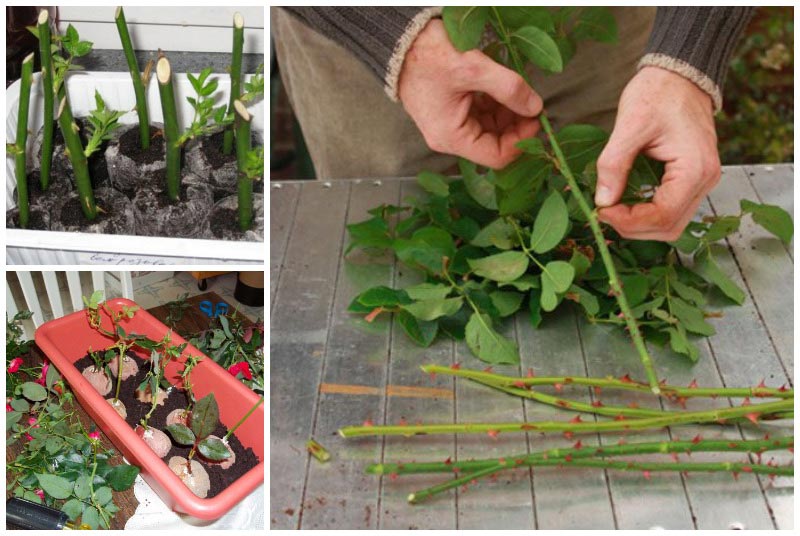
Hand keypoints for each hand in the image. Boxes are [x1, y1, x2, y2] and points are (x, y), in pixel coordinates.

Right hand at [397, 19, 541, 168]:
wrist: (401, 42)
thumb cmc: (430, 57)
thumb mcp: (474, 69)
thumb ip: (509, 89)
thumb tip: (535, 107)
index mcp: (452, 138)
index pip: (497, 157)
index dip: (521, 140)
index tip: (536, 117)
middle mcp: (450, 138)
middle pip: (495, 144)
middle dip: (516, 125)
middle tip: (531, 102)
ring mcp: (451, 125)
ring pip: (490, 129)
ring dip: (507, 114)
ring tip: (516, 90)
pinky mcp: (452, 112)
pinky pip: (481, 116)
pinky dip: (496, 105)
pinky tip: (502, 87)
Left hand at [594, 66, 720, 240]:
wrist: (678, 75)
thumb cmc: (658, 94)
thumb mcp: (629, 126)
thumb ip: (614, 165)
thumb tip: (602, 201)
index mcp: (695, 169)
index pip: (663, 215)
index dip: (629, 221)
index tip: (601, 210)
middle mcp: (705, 180)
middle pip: (669, 227)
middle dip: (633, 227)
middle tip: (603, 212)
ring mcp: (701, 182)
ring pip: (671, 224)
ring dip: (639, 224)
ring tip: (612, 208)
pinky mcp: (691, 180)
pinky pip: (670, 209)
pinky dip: (646, 213)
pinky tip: (624, 202)